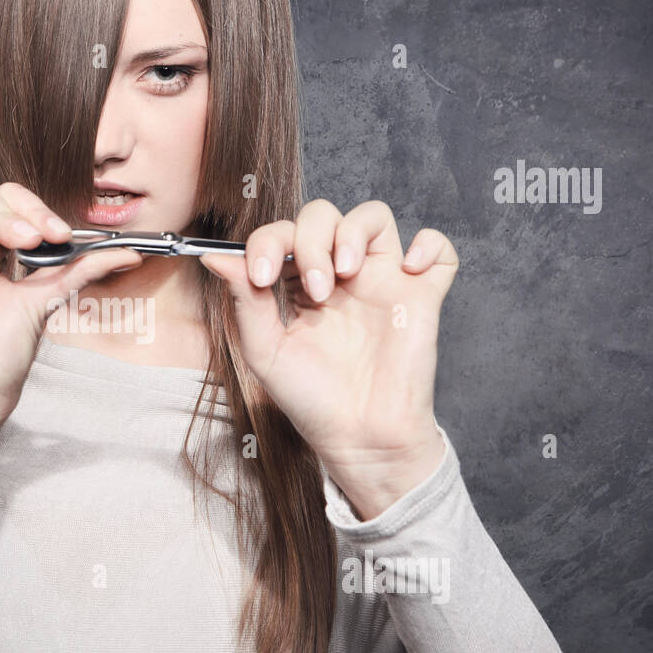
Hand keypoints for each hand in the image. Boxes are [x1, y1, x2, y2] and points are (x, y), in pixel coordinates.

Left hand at [200, 199, 458, 519]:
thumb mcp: (264, 349)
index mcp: (297, 283)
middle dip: (312, 240)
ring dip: (354, 231)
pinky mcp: (420, 297)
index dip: (268, 243)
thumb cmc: (310, 398)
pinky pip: (438, 251)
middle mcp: (338, 275)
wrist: (357, 436)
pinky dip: (428, 244)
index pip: (282, 235)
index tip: (262, 277)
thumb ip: (244, 300)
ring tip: (346, 272)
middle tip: (315, 289)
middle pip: (323, 216)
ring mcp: (380, 281)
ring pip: (374, 217)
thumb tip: (213, 255)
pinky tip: (408, 268)